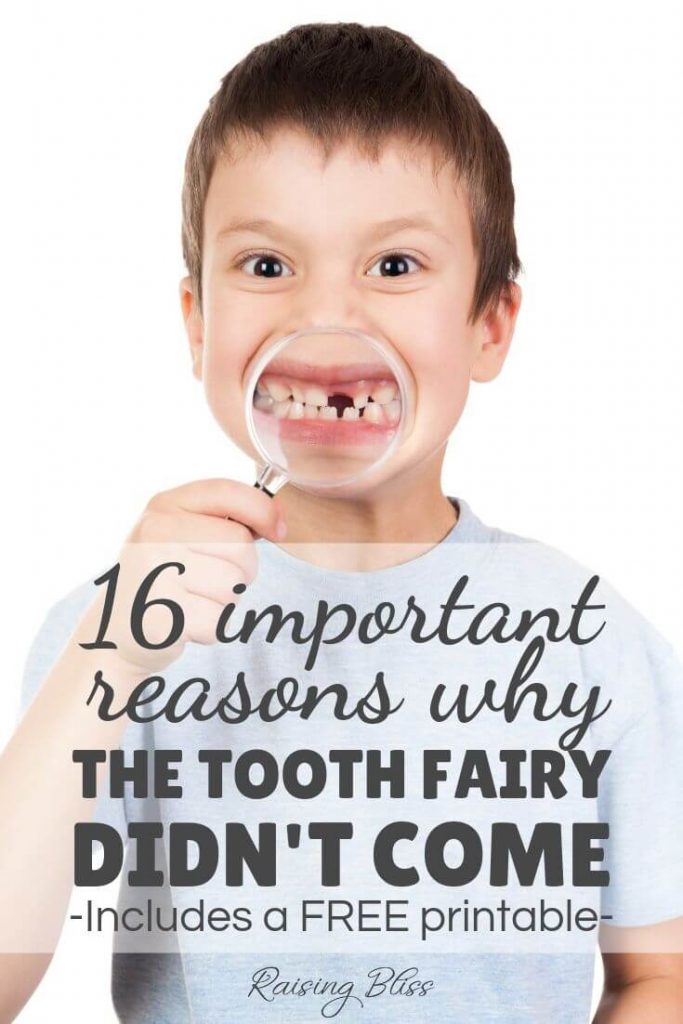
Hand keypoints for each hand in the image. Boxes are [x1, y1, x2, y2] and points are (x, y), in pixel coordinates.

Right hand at [78, 479, 285, 673]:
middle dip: (242, 568)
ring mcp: (154, 573)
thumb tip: (277, 520)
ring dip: (225, 600)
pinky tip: (185, 622)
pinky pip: (219, 620)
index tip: (277, 530)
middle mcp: (155, 533)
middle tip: (212, 580)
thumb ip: (225, 518)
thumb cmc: (163, 577)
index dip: (263, 510)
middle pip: (240, 545)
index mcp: (163, 505)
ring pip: (233, 585)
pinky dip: (212, 628)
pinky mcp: (160, 615)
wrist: (115, 631)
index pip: (228, 492)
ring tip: (193, 600)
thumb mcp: (182, 532)